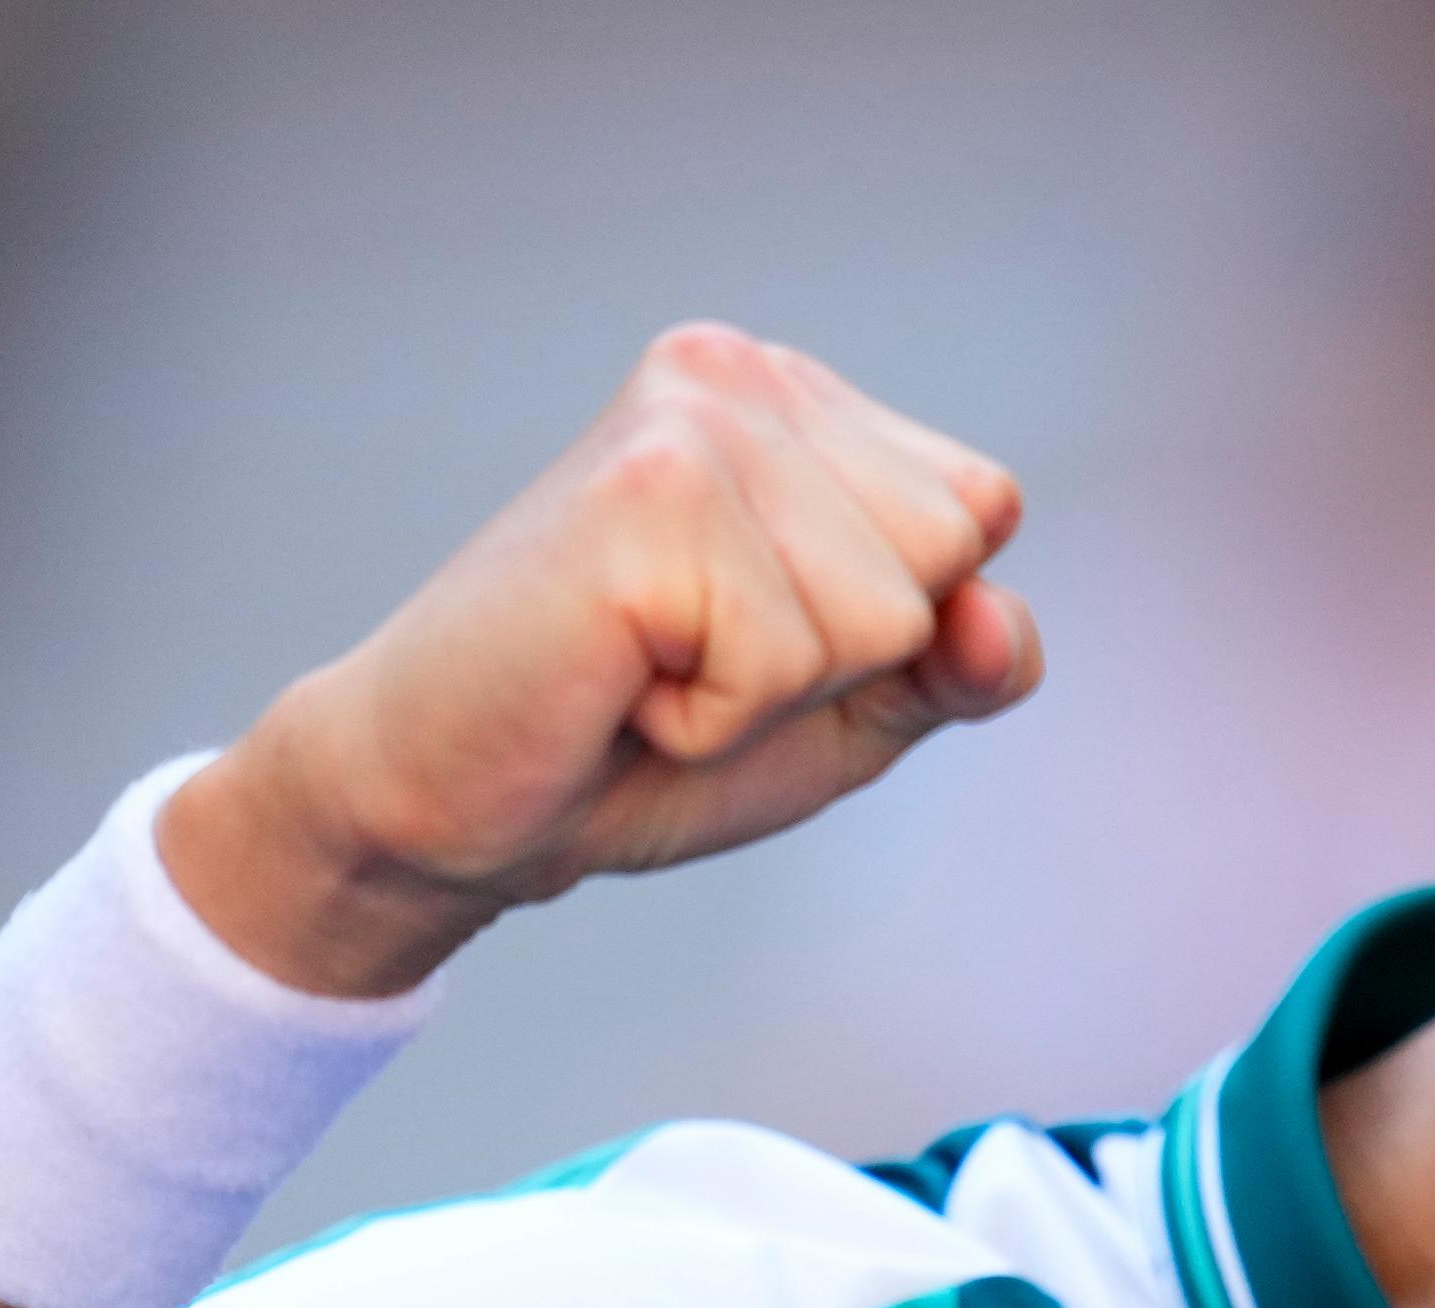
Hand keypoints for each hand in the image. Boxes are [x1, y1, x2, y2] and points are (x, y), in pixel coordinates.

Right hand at [165, 322, 1042, 995]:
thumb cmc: (637, 748)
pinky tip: (618, 682)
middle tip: (689, 663)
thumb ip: (961, 663)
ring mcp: (692, 423)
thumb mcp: (848, 711)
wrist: (444, 806)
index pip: (978, 512)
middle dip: (835, 659)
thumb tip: (990, 617)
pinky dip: (710, 719)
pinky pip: (786, 661)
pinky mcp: (646, 498)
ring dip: (770, 694)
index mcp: (793, 396)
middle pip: (943, 559)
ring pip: (881, 616)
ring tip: (650, 670)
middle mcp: (740, 374)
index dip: (891, 630)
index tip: (750, 638)